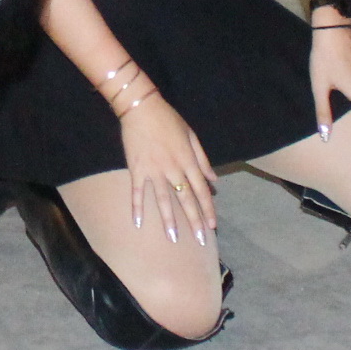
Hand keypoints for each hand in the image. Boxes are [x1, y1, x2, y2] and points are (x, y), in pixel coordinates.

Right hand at [114, 88, 217, 242]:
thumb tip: (214, 180)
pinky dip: (137, 207)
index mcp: (188, 161)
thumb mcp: (191, 136)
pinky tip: (138, 223)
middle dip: (194, 221)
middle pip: (186, 199)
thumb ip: (203, 159)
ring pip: (163, 200)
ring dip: (169, 220)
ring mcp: (154, 171)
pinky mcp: (137, 169)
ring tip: (173, 238)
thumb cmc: (168, 119)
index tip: (212, 226)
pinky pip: (137, 192)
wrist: (142, 108)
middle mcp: (173, 169)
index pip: (201, 190)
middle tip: (200, 241)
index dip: (208, 209)